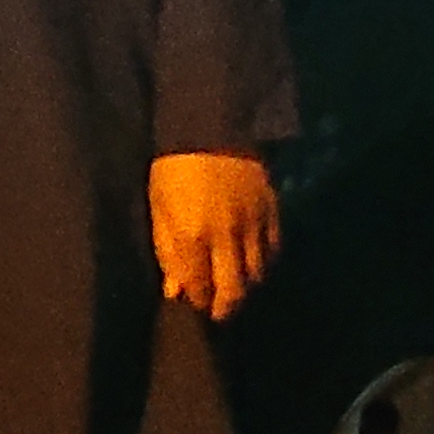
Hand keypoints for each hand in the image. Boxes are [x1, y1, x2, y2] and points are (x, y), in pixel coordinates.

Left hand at [150, 153, 279, 321]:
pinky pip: (275, 249)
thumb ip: (167, 250)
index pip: (200, 287)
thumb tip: (175, 290)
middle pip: (234, 291)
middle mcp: (226, 235)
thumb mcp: (159, 207)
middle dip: (225, 308)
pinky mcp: (272, 208)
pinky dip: (265, 262)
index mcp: (192, 235)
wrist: (209, 123)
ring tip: (234, 285)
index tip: (195, 303)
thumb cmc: (173, 167)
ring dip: (246, 286)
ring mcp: (253, 222)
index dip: (198, 301)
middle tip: (218, 310)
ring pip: (258, 274)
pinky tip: (254, 262)